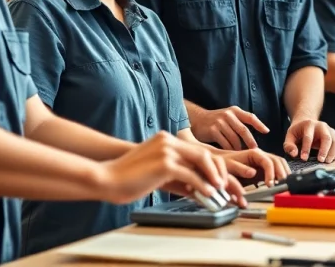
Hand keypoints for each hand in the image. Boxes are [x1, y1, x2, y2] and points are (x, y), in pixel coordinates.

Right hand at [98, 132, 244, 206]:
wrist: (106, 178)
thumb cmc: (128, 178)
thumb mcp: (158, 174)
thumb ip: (178, 177)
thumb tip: (198, 190)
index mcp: (167, 140)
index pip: (198, 151)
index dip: (213, 166)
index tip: (222, 181)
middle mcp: (169, 141)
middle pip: (204, 154)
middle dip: (219, 172)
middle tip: (227, 187)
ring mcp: (167, 150)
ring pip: (202, 161)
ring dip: (214, 178)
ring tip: (221, 191)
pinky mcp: (164, 163)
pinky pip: (191, 175)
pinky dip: (202, 185)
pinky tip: (208, 194)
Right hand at [190, 106, 269, 149]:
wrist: (197, 119)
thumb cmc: (217, 121)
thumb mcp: (229, 116)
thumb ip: (240, 122)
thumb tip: (259, 134)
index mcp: (234, 111)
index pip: (250, 117)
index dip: (259, 124)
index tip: (267, 132)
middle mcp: (228, 115)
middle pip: (243, 130)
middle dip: (250, 141)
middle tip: (256, 150)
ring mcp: (220, 122)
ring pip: (234, 139)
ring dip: (239, 148)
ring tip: (244, 155)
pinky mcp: (212, 130)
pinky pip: (224, 143)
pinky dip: (229, 150)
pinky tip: (232, 155)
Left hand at [222, 148, 289, 185]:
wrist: (219, 165)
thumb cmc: (222, 164)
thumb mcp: (228, 166)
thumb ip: (240, 169)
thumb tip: (253, 173)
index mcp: (253, 153)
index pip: (268, 161)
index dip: (271, 173)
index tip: (270, 184)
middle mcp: (261, 155)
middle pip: (277, 161)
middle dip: (281, 173)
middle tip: (281, 186)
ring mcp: (264, 162)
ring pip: (279, 165)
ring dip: (283, 175)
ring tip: (283, 186)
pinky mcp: (264, 170)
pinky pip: (276, 171)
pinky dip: (281, 177)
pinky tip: (281, 185)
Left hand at [284, 118, 334, 162]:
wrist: (307, 123)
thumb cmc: (298, 132)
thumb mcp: (290, 136)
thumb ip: (289, 145)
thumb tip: (294, 154)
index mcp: (309, 124)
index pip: (308, 137)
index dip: (306, 148)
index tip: (304, 158)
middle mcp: (322, 126)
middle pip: (326, 137)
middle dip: (324, 150)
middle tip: (320, 161)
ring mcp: (330, 131)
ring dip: (332, 153)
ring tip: (327, 162)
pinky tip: (332, 160)